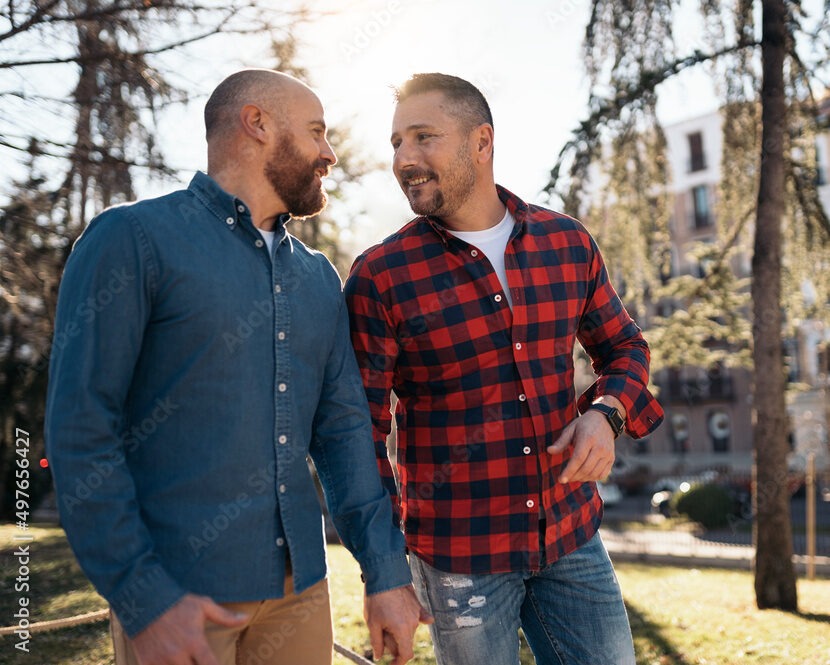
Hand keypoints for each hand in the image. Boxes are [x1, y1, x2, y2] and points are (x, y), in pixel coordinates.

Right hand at [130, 593, 247, 664]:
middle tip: (200, 660)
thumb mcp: (203, 606)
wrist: (144, 601)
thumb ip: (224, 616)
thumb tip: (246, 618)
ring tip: (188, 661)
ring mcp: (161, 661)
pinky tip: (172, 663)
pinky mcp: (147, 663)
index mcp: (194, 641)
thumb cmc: (177, 603)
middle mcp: (178, 655)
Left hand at [363, 584, 432, 664]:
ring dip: (399, 631)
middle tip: (380, 634)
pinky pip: (421, 616)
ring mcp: (416, 613)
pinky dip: (419, 620)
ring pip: (409, 630)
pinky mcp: (417, 604)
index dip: (398, 662)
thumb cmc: (377, 599)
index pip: (405, 654)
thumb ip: (377, 643)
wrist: (385, 574)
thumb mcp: (372, 623)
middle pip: (406, 642)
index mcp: (403, 630)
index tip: (391, 664)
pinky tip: (425, 621)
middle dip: (394, 643)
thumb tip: (379, 656)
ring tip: (385, 618)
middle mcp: (413, 623)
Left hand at [547, 410, 615, 483]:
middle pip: (586, 468)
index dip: (569, 471)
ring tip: (573, 477)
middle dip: (574, 477)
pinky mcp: (612, 458)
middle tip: (565, 479)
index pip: (578, 459)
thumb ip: (561, 442)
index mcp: (588, 438)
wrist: (605, 420)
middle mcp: (600, 447)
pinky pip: (603, 474)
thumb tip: (549, 451)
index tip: (561, 479)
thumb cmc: (584, 424)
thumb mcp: (571, 429)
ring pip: (594, 474)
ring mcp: (608, 454)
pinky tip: (584, 476)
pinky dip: (592, 478)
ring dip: (582, 479)